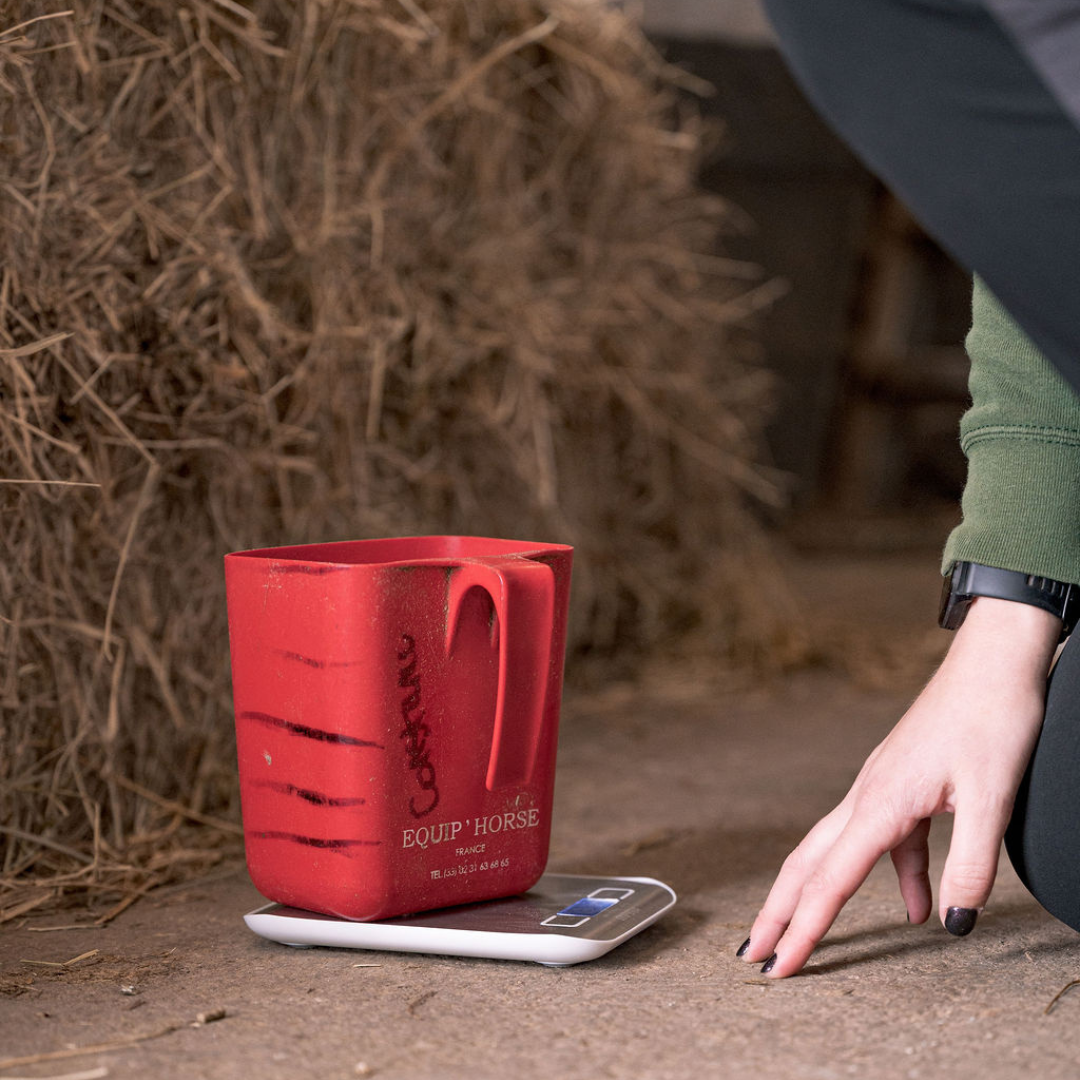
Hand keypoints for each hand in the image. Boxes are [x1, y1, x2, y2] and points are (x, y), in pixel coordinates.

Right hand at [739, 596, 1059, 977]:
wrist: (992, 664)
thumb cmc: (990, 720)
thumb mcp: (992, 800)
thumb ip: (970, 866)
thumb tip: (951, 923)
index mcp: (879, 802)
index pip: (830, 880)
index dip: (804, 927)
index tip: (777, 965)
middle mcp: (867, 795)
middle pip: (808, 863)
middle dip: (778, 911)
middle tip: (752, 953)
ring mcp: (880, 788)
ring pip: (835, 851)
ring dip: (817, 894)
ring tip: (803, 935)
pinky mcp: (901, 785)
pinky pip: (884, 841)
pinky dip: (893, 877)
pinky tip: (918, 905)